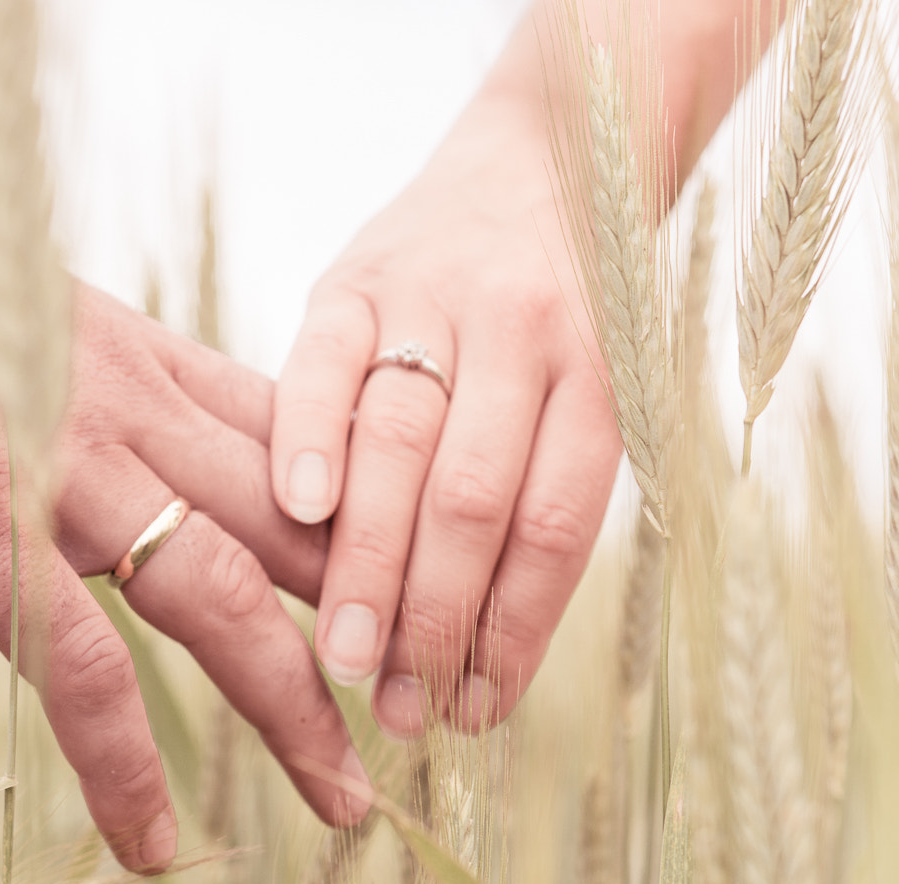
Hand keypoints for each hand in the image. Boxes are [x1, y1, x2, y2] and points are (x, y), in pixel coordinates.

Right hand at [0, 174, 371, 870]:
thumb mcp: (29, 317)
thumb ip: (112, 379)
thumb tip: (170, 430)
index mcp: (144, 361)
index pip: (297, 450)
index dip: (371, 534)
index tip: (422, 604)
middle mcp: (131, 412)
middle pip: (291, 529)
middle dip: (372, 629)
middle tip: (428, 719)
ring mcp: (60, 469)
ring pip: (221, 599)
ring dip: (293, 709)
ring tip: (345, 803)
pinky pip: (80, 663)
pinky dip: (125, 763)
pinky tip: (157, 846)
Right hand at [272, 88, 620, 738]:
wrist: (541, 156)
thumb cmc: (560, 320)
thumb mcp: (584, 395)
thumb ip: (535, 502)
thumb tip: (477, 668)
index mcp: (598, 375)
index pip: (554, 527)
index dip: (514, 632)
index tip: (476, 713)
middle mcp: (525, 331)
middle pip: (473, 499)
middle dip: (433, 619)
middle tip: (398, 709)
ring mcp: (436, 297)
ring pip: (400, 445)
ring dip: (369, 563)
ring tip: (347, 657)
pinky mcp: (352, 275)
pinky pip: (322, 360)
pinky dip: (308, 437)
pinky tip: (300, 514)